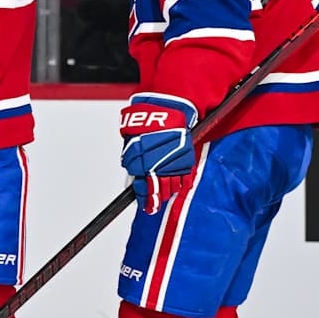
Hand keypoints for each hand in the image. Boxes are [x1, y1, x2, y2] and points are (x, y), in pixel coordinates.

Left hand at [120, 93, 197, 214]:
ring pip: (172, 187)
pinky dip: (182, 183)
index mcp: (142, 165)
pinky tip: (176, 184)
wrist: (164, 111)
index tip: (146, 205)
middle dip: (156, 197)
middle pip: (159, 191)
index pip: (144, 190)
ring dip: (168, 190)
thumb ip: (133, 163)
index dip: (145, 200)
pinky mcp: (187, 160)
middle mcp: (158, 167)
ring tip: (164, 191)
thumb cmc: (146, 126)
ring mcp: (174, 164)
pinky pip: (186, 179)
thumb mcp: (131, 146)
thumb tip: (135, 178)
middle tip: (154, 203)